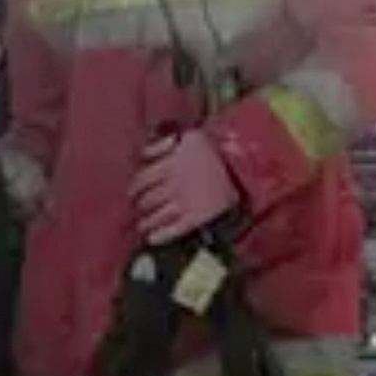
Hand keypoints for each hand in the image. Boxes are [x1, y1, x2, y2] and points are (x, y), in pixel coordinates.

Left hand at [131, 129, 239, 245]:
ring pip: (156, 217)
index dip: (134, 188)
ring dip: (146, 223)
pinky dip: (161, 236)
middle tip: (137, 210)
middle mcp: (173, 185)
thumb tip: (144, 153)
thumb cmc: (215, 149)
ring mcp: (184, 203)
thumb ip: (162, 145)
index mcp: (169, 165)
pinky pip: (173, 230)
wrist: (243, 167)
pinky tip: (153, 239)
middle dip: (139, 206)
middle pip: (145, 200)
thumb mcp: (189, 137)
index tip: (132, 193)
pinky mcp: (195, 218)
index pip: (141, 181)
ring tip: (143, 226)